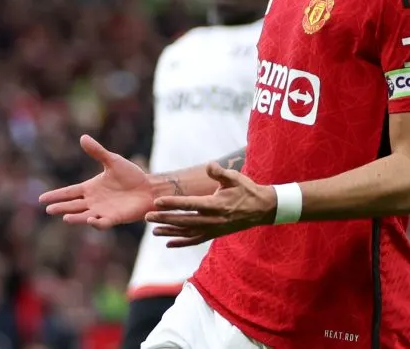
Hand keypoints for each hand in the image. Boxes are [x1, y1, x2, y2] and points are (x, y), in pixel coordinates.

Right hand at [39, 135, 155, 229]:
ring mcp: (103, 211)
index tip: (41, 199)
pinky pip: (103, 222)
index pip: (69, 192)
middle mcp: (94, 201)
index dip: (56, 195)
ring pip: (84, 216)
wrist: (149, 187)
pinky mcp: (115, 218)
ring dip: (75, 218)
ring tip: (65, 217)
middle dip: (61, 208)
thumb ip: (97, 152)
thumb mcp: (113, 161)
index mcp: (91, 188)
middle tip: (48, 209)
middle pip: (73, 205)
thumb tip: (83, 137)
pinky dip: (96, 223)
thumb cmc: (131, 175)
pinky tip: (90, 220)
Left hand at [145, 163, 276, 247]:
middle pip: (184, 221)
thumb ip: (219, 172)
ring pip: (187, 233)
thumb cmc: (247, 190)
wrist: (262, 209)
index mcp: (216, 204)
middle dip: (165, 218)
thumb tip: (209, 165)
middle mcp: (213, 220)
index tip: (157, 201)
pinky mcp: (215, 234)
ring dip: (170, 232)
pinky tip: (168, 243)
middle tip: (147, 216)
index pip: (189, 205)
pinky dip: (181, 242)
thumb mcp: (235, 178)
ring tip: (154, 230)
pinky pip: (195, 240)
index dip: (173, 203)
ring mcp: (214, 229)